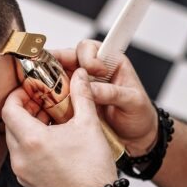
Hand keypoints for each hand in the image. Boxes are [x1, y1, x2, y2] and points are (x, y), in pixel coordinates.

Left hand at [2, 67, 118, 186]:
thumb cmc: (92, 169)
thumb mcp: (89, 125)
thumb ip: (82, 95)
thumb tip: (80, 75)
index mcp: (31, 139)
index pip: (9, 108)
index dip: (19, 94)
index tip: (33, 90)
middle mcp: (20, 156)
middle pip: (10, 123)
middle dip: (25, 109)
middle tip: (44, 101)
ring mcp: (21, 171)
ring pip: (16, 140)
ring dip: (28, 127)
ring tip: (52, 120)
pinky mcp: (27, 181)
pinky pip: (22, 156)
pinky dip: (31, 144)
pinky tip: (53, 141)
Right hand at [51, 40, 158, 155]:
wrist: (138, 138)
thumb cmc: (140, 115)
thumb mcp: (133, 102)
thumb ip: (113, 93)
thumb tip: (91, 89)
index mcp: (110, 62)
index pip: (89, 48)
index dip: (87, 56)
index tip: (94, 69)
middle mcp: (92, 72)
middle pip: (66, 59)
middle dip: (55, 65)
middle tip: (50, 76)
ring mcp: (80, 87)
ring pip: (57, 78)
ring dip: (50, 84)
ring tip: (46, 93)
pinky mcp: (74, 104)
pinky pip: (57, 98)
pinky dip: (51, 102)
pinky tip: (48, 107)